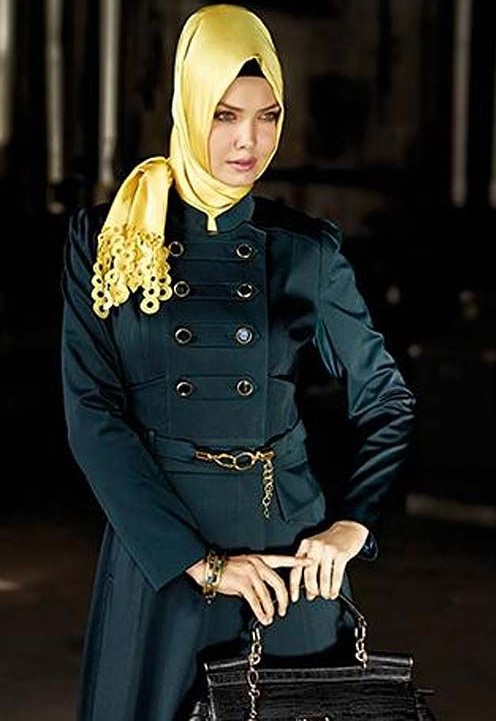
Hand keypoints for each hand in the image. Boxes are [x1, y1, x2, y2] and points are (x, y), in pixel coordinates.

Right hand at [186, 553, 309, 624]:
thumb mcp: (245, 570)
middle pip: (279, 582)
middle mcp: (257, 563)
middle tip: (284, 609)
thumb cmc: (226, 570)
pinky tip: (263, 618)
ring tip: (271, 617)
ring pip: (268, 594)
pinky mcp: (243, 583)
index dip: (297, 561)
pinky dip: (261, 612)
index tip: (310, 562)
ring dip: (271, 609)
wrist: (209, 568)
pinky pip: (256, 601)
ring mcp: (251, 572)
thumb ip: (257, 580)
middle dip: (284, 598)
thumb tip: (264, 596)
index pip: (282, 559)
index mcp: (260, 559)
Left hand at [289, 520, 368, 602]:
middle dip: (313, 590)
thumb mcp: (315, 548)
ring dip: (325, 591)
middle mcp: (315, 547)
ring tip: (326, 595)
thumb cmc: (330, 541)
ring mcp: (328, 550)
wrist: (348, 528)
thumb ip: (309, 566)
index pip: (296, 569)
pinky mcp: (341, 554)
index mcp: (305, 546)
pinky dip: (335, 588)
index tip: (294, 598)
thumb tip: (308, 591)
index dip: (294, 586)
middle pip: (309, 576)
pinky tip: (334, 592)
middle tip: (315, 596)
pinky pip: (336, 576)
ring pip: (324, 579)